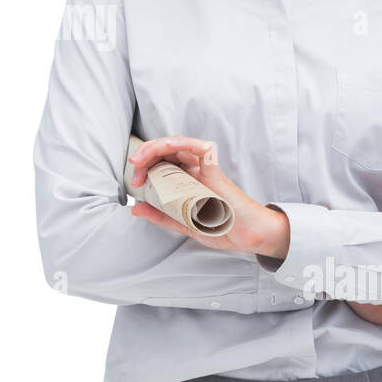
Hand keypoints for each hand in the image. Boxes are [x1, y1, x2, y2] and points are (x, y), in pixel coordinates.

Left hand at [127, 135, 287, 259]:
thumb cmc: (221, 228)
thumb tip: (136, 208)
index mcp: (186, 181)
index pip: (162, 161)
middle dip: (146, 153)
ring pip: (180, 144)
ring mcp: (206, 170)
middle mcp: (195, 172)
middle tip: (134, 166)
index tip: (135, 181)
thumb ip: (161, 215)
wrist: (248, 237)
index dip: (145, 165)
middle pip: (167, 150)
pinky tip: (170, 146)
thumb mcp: (183, 224)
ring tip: (142, 157)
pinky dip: (184, 143)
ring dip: (158, 146)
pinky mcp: (216, 172)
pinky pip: (202, 149)